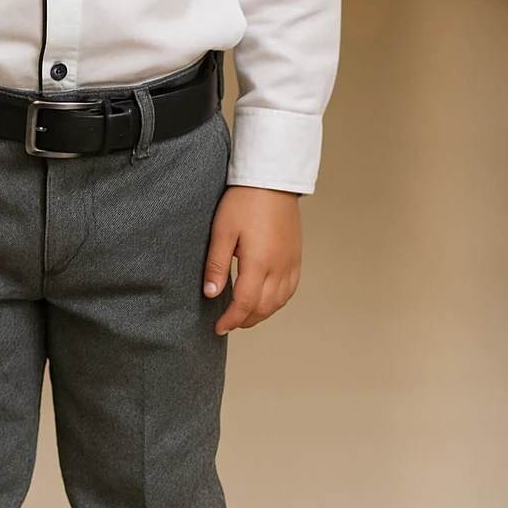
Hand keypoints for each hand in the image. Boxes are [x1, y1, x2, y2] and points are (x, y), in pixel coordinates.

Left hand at [203, 185, 301, 333]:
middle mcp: (279, 267)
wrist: (272, 180)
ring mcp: (291, 263)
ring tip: (243, 315)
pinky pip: (290, 289)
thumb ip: (217, 265)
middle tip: (227, 323)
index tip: (218, 327)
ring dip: (261, 314)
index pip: (245, 304)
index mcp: (259, 262)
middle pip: (263, 308)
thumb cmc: (245, 201)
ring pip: (279, 302)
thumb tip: (211, 294)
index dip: (231, 320)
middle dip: (244, 320)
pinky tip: (265, 300)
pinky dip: (277, 302)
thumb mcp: (222, 231)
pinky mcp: (296, 257)